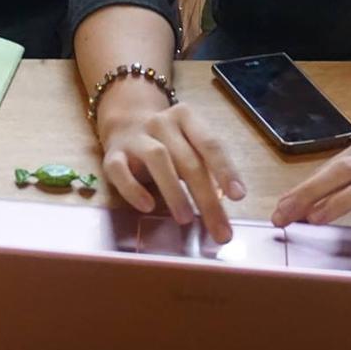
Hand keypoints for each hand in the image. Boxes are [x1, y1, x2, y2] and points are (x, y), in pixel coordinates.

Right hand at [96, 87, 246, 243]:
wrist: (126, 124)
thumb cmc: (169, 143)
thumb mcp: (190, 145)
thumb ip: (206, 168)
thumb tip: (225, 206)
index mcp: (186, 117)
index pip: (210, 143)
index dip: (225, 170)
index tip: (238, 197)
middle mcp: (161, 122)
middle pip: (187, 159)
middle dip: (206, 198)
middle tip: (220, 231)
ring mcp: (135, 137)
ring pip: (157, 159)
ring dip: (174, 191)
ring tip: (185, 219)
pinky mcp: (112, 155)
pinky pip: (120, 170)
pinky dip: (134, 189)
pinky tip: (147, 206)